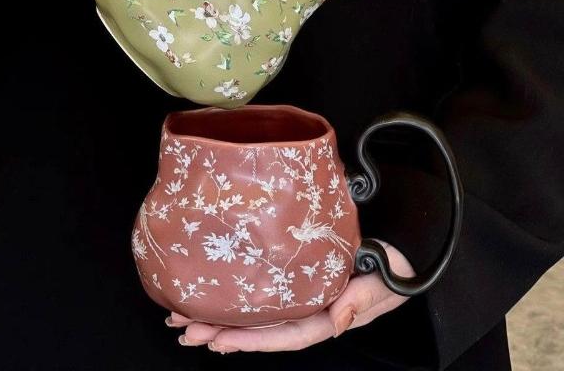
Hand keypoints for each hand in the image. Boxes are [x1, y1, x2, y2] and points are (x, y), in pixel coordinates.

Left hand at [167, 242, 413, 353]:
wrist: (402, 244)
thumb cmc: (395, 264)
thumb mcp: (385, 283)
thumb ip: (361, 300)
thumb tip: (336, 322)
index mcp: (330, 314)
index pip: (287, 334)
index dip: (252, 341)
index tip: (218, 341)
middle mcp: (311, 309)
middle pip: (263, 327)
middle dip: (222, 332)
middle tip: (183, 330)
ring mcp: (304, 293)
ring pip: (259, 311)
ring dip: (221, 316)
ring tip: (183, 318)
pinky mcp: (298, 274)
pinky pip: (266, 289)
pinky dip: (240, 295)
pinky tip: (215, 296)